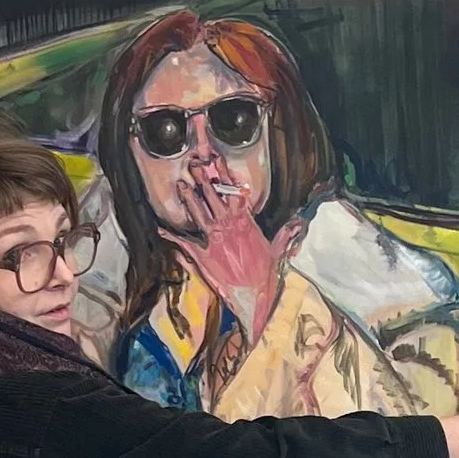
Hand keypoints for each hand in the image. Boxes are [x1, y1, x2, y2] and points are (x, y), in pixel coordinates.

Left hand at [163, 162, 302, 343]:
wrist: (254, 296)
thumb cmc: (265, 276)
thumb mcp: (277, 252)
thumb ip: (284, 235)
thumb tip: (297, 223)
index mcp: (245, 222)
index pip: (234, 192)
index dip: (225, 176)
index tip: (217, 161)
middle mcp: (229, 226)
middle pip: (213, 197)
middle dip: (204, 180)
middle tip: (194, 165)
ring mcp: (215, 240)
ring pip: (199, 213)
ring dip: (189, 199)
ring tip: (181, 186)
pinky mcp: (203, 255)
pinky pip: (185, 243)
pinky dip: (173, 237)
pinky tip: (162, 230)